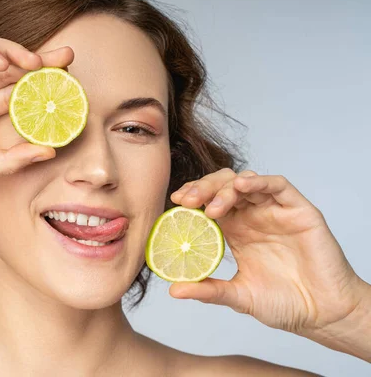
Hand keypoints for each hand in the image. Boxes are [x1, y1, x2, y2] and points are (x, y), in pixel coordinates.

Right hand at [0, 29, 71, 189]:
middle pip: (8, 70)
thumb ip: (10, 160)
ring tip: (36, 64)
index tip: (65, 88)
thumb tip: (49, 152)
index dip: (38, 89)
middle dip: (38, 63)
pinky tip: (1, 61)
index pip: (12, 95)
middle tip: (68, 57)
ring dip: (15, 53)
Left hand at [168, 169, 366, 337]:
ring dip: (225, 188)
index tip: (174, 202)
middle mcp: (253, 216)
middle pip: (223, 187)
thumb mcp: (238, 296)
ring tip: (211, 206)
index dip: (192, 198)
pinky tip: (242, 187)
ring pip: (246, 182)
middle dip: (203, 188)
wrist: (323, 314)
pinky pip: (278, 186)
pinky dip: (259, 182)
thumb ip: (208, 290)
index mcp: (236, 230)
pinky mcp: (298, 210)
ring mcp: (275, 211)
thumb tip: (173, 290)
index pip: (208, 202)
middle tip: (187, 200)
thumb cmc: (284, 303)